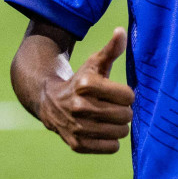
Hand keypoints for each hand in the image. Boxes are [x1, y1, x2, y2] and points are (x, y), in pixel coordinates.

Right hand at [37, 28, 133, 152]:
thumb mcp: (94, 63)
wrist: (49, 102)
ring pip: (120, 132)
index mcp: (86, 84)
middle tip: (115, 108)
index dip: (127, 95)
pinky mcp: (76, 144)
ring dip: (119, 126)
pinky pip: (111, 148)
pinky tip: (102, 131)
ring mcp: (77, 126)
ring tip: (110, 119)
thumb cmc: (81, 81)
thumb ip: (111, 49)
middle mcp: (79, 106)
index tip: (119, 94)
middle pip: (125, 115)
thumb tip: (121, 31)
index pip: (128, 96)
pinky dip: (111, 142)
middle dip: (124, 111)